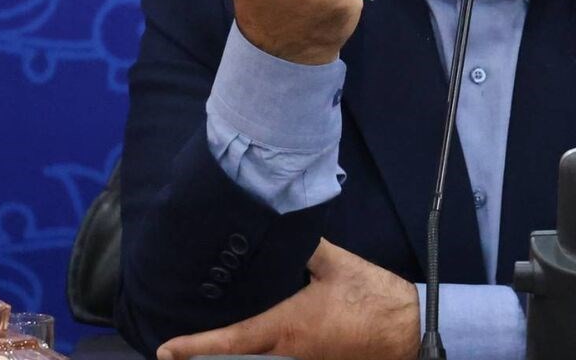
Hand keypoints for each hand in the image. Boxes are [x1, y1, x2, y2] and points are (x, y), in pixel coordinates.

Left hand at [156, 239, 419, 359]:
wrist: (409, 329)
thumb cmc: (372, 297)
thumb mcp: (335, 264)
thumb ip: (304, 248)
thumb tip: (282, 229)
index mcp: (286, 328)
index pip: (230, 343)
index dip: (194, 348)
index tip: (166, 350)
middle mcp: (288, 355)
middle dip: (208, 358)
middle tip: (179, 353)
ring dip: (235, 359)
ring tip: (208, 351)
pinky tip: (254, 351)